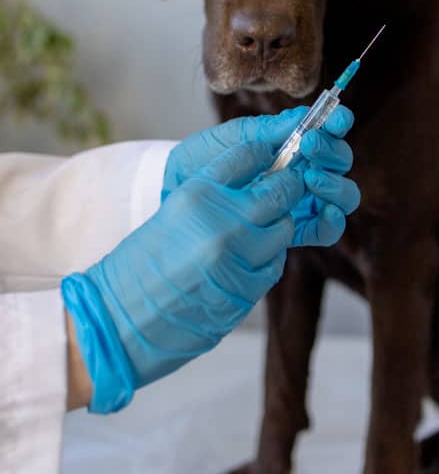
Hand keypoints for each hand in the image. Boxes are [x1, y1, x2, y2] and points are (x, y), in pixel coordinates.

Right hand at [62, 142, 303, 412]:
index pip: (250, 155)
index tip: (273, 157)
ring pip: (283, 229)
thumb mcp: (174, 211)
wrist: (118, 320)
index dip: (267, 154)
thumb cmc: (140, 265)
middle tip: (282, 191)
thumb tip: (261, 173)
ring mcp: (237, 259)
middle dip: (286, 189)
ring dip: (275, 229)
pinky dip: (266, 260)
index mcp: (197, 194)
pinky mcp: (246, 291)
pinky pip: (273, 265)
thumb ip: (216, 192)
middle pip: (280, 191)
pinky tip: (244, 263)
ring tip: (253, 234)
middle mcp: (221, 222)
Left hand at [163, 105, 360, 246]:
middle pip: (340, 162)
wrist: (175, 200)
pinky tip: (321, 211)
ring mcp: (302, 202)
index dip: (338, 123)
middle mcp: (302, 171)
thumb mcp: (229, 141)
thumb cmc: (200, 165)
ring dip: (335, 184)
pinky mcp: (296, 231)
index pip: (326, 132)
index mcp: (289, 145)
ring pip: (343, 195)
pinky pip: (329, 229)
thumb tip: (301, 115)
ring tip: (311, 179)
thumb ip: (265, 132)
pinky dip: (332, 220)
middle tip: (309, 146)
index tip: (337, 119)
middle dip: (332, 152)